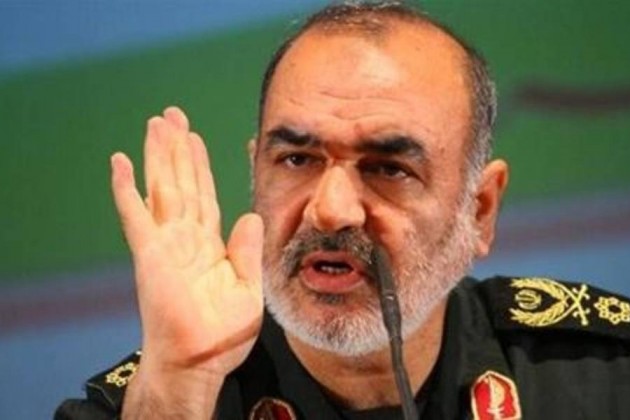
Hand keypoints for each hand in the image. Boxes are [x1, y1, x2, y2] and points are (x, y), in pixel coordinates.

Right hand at [111, 107, 263, 416]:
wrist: (200, 362)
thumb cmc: (222, 335)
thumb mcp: (248, 288)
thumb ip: (247, 251)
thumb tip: (251, 215)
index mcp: (209, 245)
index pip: (205, 195)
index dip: (199, 165)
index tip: (195, 138)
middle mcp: (185, 238)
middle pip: (181, 182)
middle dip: (177, 148)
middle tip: (172, 115)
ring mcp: (166, 243)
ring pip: (162, 188)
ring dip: (159, 155)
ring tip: (157, 123)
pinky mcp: (150, 253)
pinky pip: (136, 215)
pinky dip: (126, 188)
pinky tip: (121, 162)